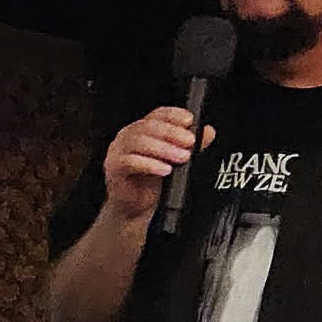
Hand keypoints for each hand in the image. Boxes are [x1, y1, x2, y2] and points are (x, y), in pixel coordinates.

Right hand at [103, 107, 215, 221]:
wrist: (135, 206)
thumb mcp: (175, 161)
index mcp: (142, 130)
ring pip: (139, 142)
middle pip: (148, 126)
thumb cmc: (151, 181)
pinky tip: (165, 170)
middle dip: (172, 133)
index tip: (189, 120)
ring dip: (164, 148)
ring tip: (182, 157)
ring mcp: (118, 151)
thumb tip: (207, 132)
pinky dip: (150, 165)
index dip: (173, 115)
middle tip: (190, 141)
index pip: (157, 115)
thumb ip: (189, 145)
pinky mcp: (114, 168)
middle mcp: (128, 136)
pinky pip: (130, 162)